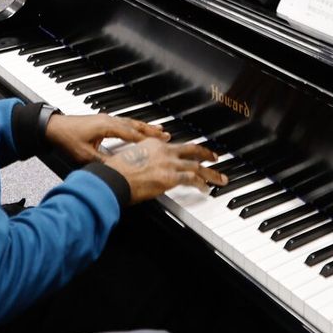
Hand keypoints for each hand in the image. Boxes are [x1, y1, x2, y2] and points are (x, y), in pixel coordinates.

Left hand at [46, 113, 166, 165]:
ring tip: (159, 129)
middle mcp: (108, 120)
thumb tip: (117, 170)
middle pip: (135, 125)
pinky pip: (124, 122)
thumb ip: (102, 163)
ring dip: (145, 126)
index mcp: (106, 126)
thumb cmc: (66, 139)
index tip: (160, 144)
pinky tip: (139, 128)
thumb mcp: (85, 156)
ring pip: (130, 122)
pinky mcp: (102, 120)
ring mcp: (105, 119)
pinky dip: (135, 125)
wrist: (52, 127)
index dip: (146, 140)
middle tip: (166, 134)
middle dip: (151, 131)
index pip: (131, 133)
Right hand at [99, 138, 225, 203]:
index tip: (189, 153)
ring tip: (220, 179)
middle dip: (206, 153)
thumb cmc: (114, 173)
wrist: (112, 179)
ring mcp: (168, 163)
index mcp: (152, 143)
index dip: (184, 150)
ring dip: (211, 173)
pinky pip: (192, 179)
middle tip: (215, 157)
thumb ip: (141, 161)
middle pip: (191, 150)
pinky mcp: (170, 177)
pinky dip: (201, 184)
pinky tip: (206, 188)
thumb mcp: (128, 159)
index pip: (174, 145)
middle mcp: (163, 150)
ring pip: (197, 165)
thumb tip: (144, 169)